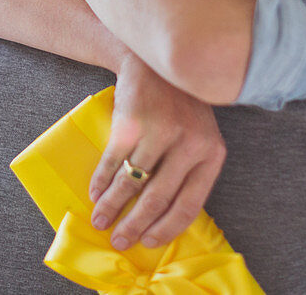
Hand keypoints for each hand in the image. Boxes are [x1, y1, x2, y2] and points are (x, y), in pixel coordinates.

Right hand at [89, 54, 225, 250]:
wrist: (156, 62)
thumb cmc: (179, 106)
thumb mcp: (199, 135)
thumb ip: (190, 170)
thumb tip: (164, 219)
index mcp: (211, 153)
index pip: (190, 204)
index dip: (167, 229)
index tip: (149, 243)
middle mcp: (189, 144)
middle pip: (158, 198)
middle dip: (135, 225)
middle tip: (120, 241)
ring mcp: (160, 132)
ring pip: (132, 182)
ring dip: (112, 207)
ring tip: (100, 221)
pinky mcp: (133, 122)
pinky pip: (113, 161)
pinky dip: (101, 181)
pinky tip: (94, 193)